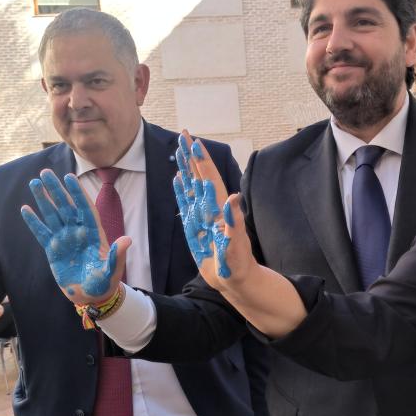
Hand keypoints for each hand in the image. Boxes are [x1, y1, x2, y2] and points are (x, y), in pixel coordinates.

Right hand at [20, 170, 129, 305]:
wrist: (91, 296)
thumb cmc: (105, 282)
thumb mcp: (112, 269)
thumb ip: (117, 254)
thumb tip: (128, 239)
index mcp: (93, 233)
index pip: (84, 208)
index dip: (77, 193)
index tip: (69, 177)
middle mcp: (77, 232)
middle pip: (65, 206)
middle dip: (56, 189)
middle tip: (45, 172)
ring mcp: (64, 239)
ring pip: (52, 215)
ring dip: (43, 199)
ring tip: (34, 183)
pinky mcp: (53, 250)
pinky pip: (41, 232)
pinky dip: (33, 222)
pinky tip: (25, 208)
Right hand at [173, 131, 254, 290]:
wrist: (235, 281)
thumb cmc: (238, 265)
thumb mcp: (236, 244)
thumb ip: (234, 221)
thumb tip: (233, 197)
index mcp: (220, 209)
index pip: (209, 178)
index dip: (202, 160)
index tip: (193, 140)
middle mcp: (210, 208)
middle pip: (199, 176)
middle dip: (191, 155)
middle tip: (182, 134)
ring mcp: (202, 217)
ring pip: (191, 186)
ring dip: (185, 168)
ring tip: (178, 150)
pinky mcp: (195, 228)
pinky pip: (185, 204)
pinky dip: (180, 190)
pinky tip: (177, 179)